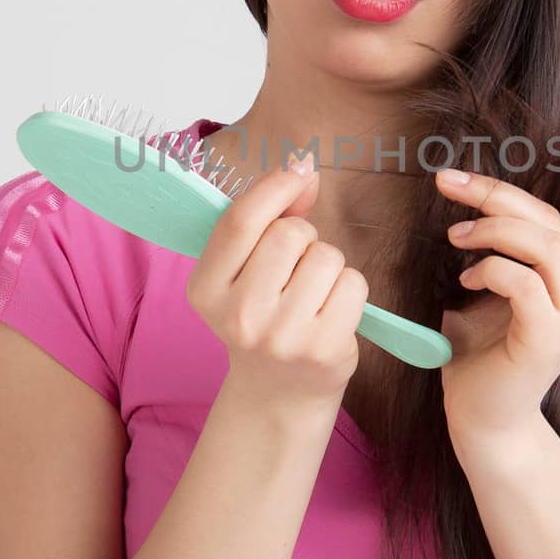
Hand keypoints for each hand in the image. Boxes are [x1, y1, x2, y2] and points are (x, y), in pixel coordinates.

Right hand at [186, 154, 369, 423]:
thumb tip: (303, 167)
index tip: (299, 168)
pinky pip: (354, 284)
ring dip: (329, 265)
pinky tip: (332, 312)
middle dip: (304, 238)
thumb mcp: (248, 268)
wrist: (278, 391)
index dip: (275, 186)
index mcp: (205, 289)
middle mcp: (238, 316)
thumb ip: (273, 215)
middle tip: (295, 271)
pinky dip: (350, 290)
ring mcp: (280, 337)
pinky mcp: (321, 349)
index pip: (241, 221)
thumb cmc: (265, 315)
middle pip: (290, 234)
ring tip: (313, 294)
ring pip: (327, 257)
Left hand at [435, 166, 559, 443]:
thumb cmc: (485, 352)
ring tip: (456, 239)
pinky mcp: (553, 338)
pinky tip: (467, 281)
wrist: (485, 416)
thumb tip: (471, 194)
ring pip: (546, 245)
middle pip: (549, 222)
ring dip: (493, 231)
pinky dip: (490, 269)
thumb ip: (503, 247)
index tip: (451, 179)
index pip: (548, 216)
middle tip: (446, 186)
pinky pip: (524, 282)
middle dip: (493, 196)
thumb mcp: (497, 287)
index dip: (499, 190)